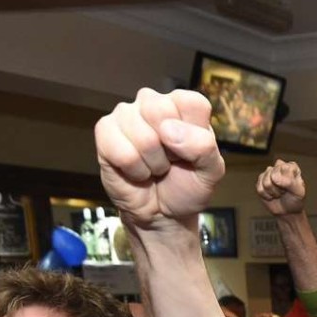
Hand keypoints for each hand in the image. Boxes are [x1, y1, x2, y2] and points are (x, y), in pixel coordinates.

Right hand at [95, 88, 225, 228]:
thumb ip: (204, 147)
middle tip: (170, 160)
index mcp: (182, 105)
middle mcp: (152, 102)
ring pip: (143, 137)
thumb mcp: (211, 172)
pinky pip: (123, 152)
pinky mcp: (105, 131)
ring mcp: (126, 114)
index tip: (190, 151)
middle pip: (161, 111)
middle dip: (170, 150)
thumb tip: (168, 130)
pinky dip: (135, 171)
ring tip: (154, 167)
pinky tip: (137, 170)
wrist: (161, 214)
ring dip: (153, 163)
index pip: (192, 102)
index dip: (194, 135)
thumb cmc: (186, 187)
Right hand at [256, 160, 305, 215]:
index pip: (284, 168)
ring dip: (273, 192)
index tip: (291, 187)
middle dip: (279, 187)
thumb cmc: (295, 200)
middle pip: (273, 174)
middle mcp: (279, 167)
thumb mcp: (299, 192)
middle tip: (284, 191)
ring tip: (279, 194)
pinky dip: (266, 196)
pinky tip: (271, 196)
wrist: (287, 211)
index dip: (286, 181)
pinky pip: (260, 188)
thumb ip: (290, 182)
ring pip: (266, 182)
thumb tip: (275, 177)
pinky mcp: (260, 181)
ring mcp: (268, 173)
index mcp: (291, 166)